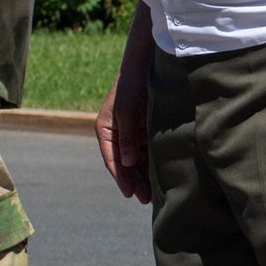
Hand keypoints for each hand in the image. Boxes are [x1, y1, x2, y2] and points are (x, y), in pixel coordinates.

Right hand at [97, 70, 151, 204]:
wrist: (146, 67)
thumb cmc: (133, 88)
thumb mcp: (128, 113)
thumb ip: (127, 139)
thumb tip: (127, 164)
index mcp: (106, 130)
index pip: (112, 159)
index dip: (121, 177)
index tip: (129, 193)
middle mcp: (116, 134)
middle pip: (125, 163)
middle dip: (134, 181)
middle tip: (144, 199)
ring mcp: (131, 133)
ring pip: (136, 160)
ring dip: (143, 176)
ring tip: (152, 194)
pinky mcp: (144, 131)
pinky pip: (147, 152)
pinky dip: (152, 164)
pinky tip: (160, 177)